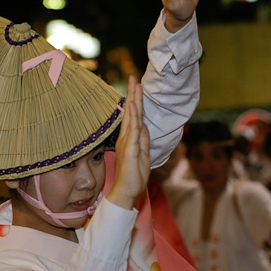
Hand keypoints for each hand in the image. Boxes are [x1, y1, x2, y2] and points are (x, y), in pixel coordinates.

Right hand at [107, 77, 149, 209]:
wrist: (126, 192)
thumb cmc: (133, 176)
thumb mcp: (143, 155)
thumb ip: (144, 141)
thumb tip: (145, 127)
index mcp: (129, 139)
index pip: (133, 117)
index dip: (135, 101)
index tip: (137, 87)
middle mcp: (126, 138)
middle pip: (131, 112)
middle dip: (133, 95)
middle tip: (134, 78)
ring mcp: (127, 142)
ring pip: (131, 117)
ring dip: (134, 101)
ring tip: (135, 85)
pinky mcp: (130, 149)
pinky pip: (133, 130)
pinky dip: (133, 117)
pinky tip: (134, 105)